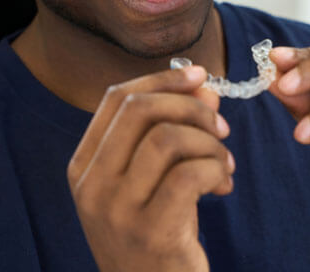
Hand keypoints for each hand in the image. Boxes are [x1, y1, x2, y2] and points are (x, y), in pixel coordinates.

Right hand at [67, 65, 233, 271]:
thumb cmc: (157, 231)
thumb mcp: (156, 176)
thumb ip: (175, 127)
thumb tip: (203, 87)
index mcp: (85, 164)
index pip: (116, 98)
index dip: (161, 78)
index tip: (200, 76)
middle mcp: (92, 184)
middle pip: (139, 109)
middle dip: (190, 105)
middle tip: (220, 125)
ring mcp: (117, 211)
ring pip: (167, 138)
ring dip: (209, 142)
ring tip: (224, 162)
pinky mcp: (150, 233)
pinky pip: (189, 174)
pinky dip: (215, 168)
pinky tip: (223, 183)